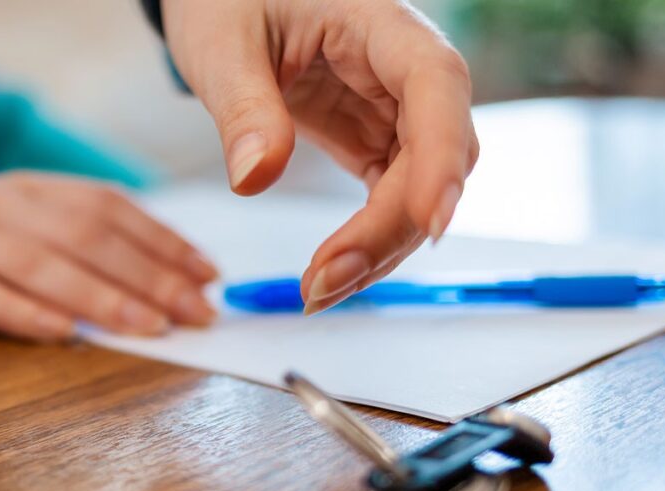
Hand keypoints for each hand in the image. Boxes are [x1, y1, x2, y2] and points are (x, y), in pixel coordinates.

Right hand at [0, 172, 217, 339]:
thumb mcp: (28, 225)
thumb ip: (86, 241)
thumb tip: (169, 279)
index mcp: (37, 189)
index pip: (111, 208)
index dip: (164, 241)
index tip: (209, 275)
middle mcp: (4, 203)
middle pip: (86, 236)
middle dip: (150, 275)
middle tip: (196, 312)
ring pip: (40, 263)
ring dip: (101, 296)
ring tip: (149, 327)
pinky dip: (23, 311)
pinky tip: (64, 333)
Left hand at [162, 0, 478, 312]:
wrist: (229, 3)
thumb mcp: (222, 43)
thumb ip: (244, 107)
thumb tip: (255, 179)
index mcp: (380, 23)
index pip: (435, 83)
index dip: (442, 154)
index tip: (430, 219)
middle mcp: (405, 69)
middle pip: (437, 153)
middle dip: (392, 225)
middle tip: (326, 281)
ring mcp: (397, 110)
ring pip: (422, 188)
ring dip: (381, 246)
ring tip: (320, 289)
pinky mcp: (378, 141)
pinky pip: (393, 198)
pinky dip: (369, 240)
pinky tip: (335, 270)